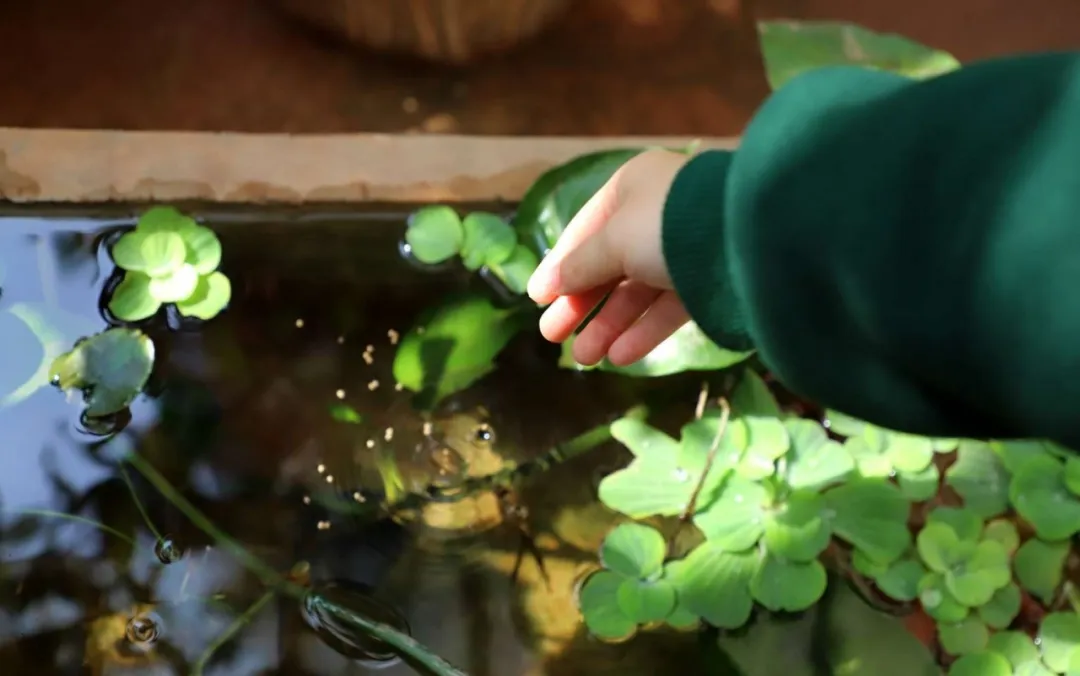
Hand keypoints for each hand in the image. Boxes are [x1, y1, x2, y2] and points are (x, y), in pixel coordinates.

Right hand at [526, 149, 692, 366]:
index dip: (560, 266)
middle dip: (580, 304)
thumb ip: (579, 265)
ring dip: (608, 326)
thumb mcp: (614, 241)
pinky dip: (643, 332)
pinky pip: (667, 309)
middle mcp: (656, 216)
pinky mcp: (707, 284)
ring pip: (636, 293)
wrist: (750, 240)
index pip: (585, 231)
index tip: (537, 300)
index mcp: (631, 189)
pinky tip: (620, 357)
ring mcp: (683, 251)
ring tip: (585, 358)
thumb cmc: (668, 225)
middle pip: (608, 266)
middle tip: (553, 336)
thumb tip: (547, 285)